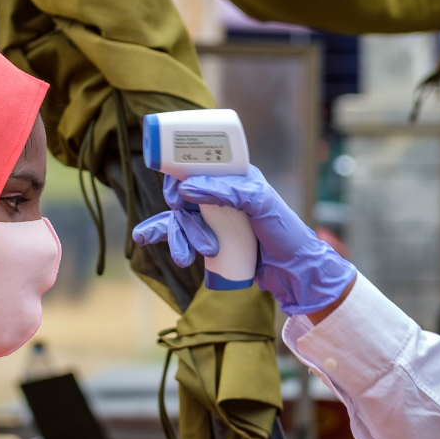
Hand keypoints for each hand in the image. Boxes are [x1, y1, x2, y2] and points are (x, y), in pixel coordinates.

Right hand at [133, 166, 356, 315]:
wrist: (295, 272)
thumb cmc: (286, 233)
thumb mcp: (263, 205)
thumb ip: (229, 191)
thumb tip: (187, 187)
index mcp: (236, 176)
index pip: (197, 166)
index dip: (180, 177)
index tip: (177, 196)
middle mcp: (223, 193)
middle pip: (184, 195)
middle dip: (183, 218)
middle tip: (201, 240)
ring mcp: (215, 216)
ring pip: (181, 218)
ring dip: (178, 237)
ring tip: (186, 259)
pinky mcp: (211, 237)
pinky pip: (181, 234)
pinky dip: (165, 236)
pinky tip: (144, 239)